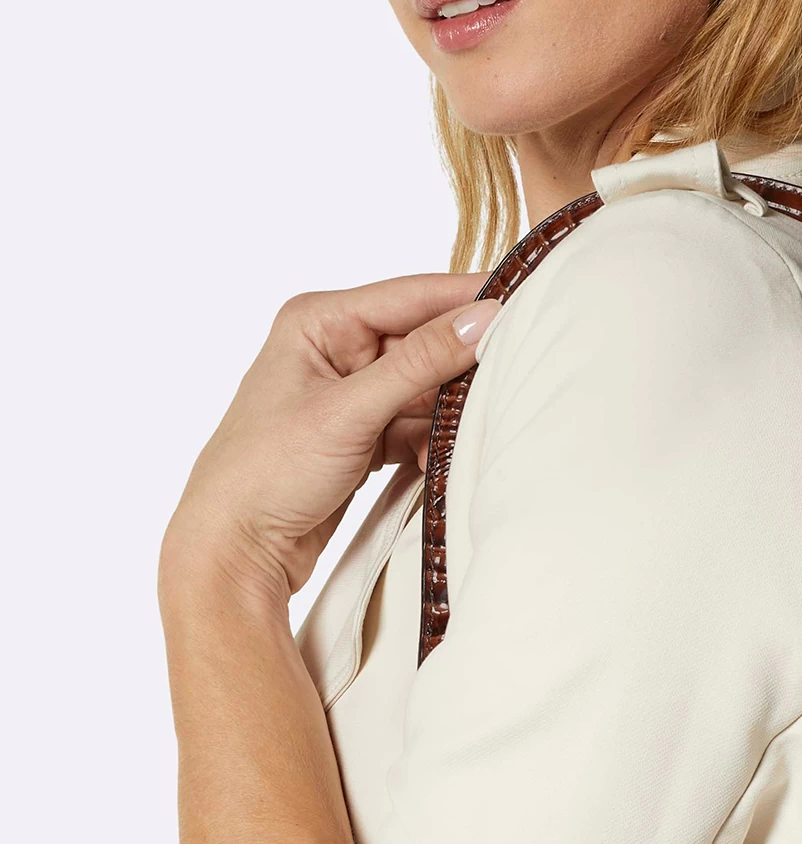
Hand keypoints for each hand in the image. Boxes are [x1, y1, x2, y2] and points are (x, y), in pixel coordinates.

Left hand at [162, 274, 497, 603]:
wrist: (236, 548)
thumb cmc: (265, 472)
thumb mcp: (349, 411)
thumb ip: (420, 363)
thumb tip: (482, 320)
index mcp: (319, 321)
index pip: (411, 295)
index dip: (467, 300)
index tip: (525, 304)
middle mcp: (335, 348)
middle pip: (424, 342)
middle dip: (462, 368)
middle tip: (510, 379)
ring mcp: (351, 394)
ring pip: (426, 389)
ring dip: (448, 415)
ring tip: (469, 434)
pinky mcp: (363, 434)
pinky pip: (417, 425)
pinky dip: (433, 444)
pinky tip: (436, 464)